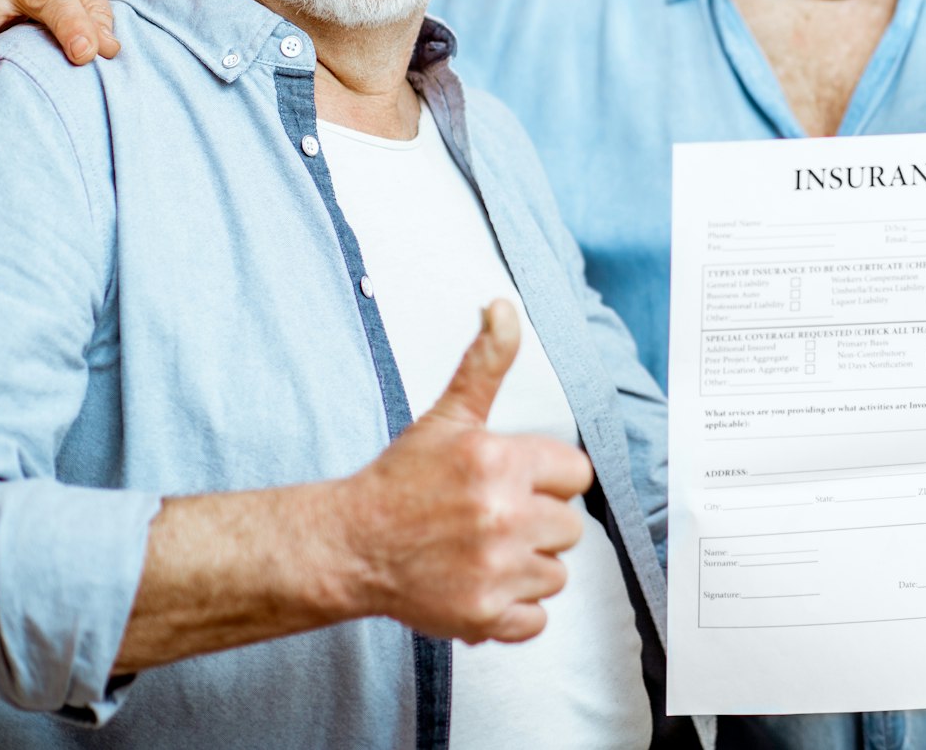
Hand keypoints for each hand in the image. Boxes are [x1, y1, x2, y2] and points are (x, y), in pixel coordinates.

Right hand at [333, 300, 594, 642]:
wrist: (349, 546)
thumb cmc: (399, 483)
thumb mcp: (448, 416)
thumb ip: (486, 361)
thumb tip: (503, 307)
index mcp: (500, 462)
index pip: (576, 475)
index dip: (548, 480)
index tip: (517, 484)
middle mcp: (502, 515)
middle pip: (569, 528)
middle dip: (537, 525)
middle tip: (492, 520)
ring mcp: (494, 569)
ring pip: (555, 574)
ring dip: (526, 568)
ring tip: (482, 552)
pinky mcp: (483, 614)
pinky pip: (535, 619)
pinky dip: (512, 611)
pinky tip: (480, 585)